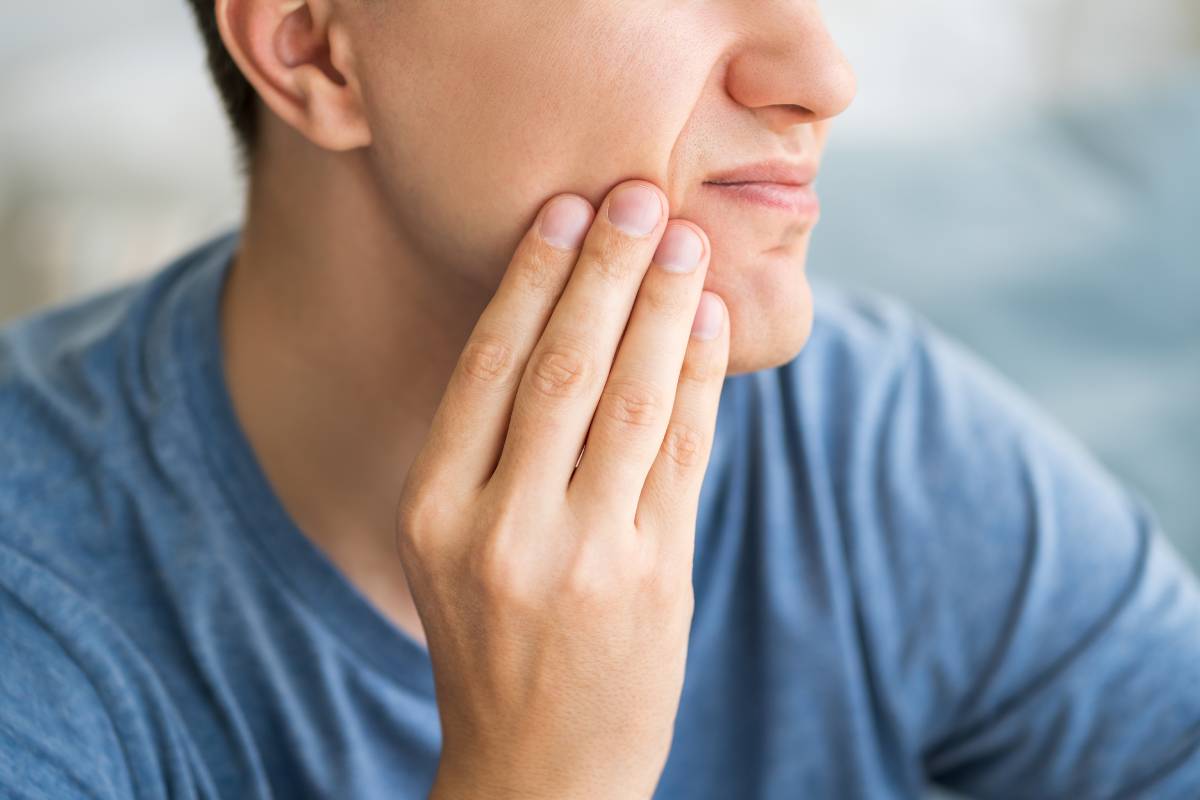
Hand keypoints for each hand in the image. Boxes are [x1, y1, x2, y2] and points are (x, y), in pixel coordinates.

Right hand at [394, 178, 728, 799]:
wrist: (539, 769)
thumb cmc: (492, 643)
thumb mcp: (452, 548)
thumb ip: (491, 451)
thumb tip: (569, 325)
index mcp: (433, 510)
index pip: (488, 366)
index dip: (534, 278)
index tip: (568, 209)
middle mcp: (500, 529)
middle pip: (562, 367)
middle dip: (608, 270)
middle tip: (641, 195)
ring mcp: (583, 557)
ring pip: (633, 400)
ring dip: (665, 309)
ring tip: (687, 243)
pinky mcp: (655, 580)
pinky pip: (683, 454)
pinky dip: (700, 380)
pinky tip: (709, 324)